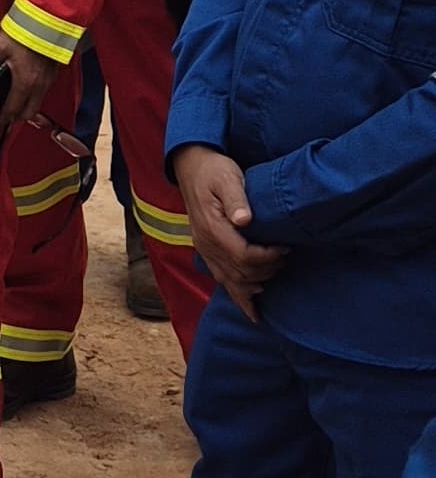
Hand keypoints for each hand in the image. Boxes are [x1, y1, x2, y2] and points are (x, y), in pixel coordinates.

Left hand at [0, 33, 60, 128]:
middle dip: (15, 118)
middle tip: (2, 118)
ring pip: (38, 104)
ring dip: (25, 108)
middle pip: (29, 112)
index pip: (12, 109)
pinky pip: (43, 93)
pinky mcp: (54, 73)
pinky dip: (33, 98)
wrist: (48, 21)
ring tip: (12, 106)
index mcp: (25, 82)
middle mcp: (40, 86)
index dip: (2, 119)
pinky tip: (24, 91)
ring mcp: (49, 80)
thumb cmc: (23, 33)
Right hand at [173, 143, 283, 319]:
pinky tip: (253, 310)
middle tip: (285, 257)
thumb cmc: (214, 170)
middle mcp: (206, 244)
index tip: (285, 247)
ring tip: (274, 276)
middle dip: (267, 270)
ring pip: (231, 282)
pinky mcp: (207, 251)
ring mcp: (205, 250)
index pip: (243, 256)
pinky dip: (238, 297)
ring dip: (255, 284)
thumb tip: (245, 219)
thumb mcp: (227, 177)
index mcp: (212, 228)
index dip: (267, 257)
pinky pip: (222, 281)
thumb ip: (236, 198)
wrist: (191, 166)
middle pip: (240, 273)